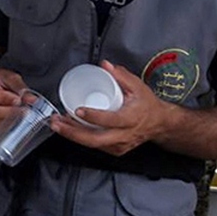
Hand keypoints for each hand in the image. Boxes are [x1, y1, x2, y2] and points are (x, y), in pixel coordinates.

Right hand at [0, 68, 28, 133]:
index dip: (3, 99)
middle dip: (9, 113)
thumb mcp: (8, 77)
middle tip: (25, 112)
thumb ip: (20, 87)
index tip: (18, 101)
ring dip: (7, 122)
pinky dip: (1, 128)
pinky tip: (10, 123)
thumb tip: (32, 100)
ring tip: (19, 117)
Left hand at [50, 60, 169, 155]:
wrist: (159, 123)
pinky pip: (95, 145)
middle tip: (57, 122)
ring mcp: (119, 145)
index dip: (94, 117)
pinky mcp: (114, 150)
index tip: (78, 110)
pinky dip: (80, 137)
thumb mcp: (138, 86)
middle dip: (72, 132)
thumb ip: (121, 75)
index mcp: (130, 119)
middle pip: (95, 139)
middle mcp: (124, 135)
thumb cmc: (147, 105)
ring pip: (92, 144)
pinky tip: (69, 128)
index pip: (111, 120)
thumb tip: (104, 65)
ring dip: (72, 135)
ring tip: (57, 124)